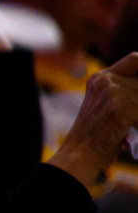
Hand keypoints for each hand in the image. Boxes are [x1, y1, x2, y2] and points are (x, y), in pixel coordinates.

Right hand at [48, 54, 137, 186]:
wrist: (79, 153)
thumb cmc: (97, 134)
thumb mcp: (107, 105)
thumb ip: (125, 92)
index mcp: (101, 77)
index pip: (136, 59)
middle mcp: (106, 80)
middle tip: (134, 113)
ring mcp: (112, 92)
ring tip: (132, 125)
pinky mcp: (119, 107)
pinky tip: (130, 132)